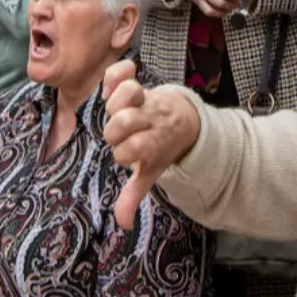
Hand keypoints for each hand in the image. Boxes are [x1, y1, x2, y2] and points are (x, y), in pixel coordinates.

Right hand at [102, 61, 200, 229]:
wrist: (183, 120)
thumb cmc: (159, 147)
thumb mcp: (151, 171)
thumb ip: (134, 194)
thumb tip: (124, 224)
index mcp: (152, 143)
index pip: (130, 150)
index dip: (124, 154)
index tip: (128, 155)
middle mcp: (149, 119)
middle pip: (124, 122)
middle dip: (117, 129)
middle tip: (123, 131)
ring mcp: (144, 100)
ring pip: (128, 93)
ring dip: (119, 99)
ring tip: (119, 105)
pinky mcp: (137, 83)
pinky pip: (123, 72)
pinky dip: (117, 73)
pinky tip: (113, 84)